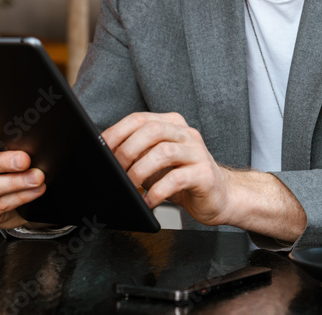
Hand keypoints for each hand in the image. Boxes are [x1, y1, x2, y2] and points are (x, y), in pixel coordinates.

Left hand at [102, 112, 235, 226]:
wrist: (219, 197)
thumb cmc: (183, 178)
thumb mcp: (156, 162)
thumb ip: (138, 154)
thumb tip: (106, 157)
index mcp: (172, 124)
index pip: (140, 119)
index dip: (117, 132)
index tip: (101, 148)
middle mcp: (186, 134)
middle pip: (152, 130)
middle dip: (127, 150)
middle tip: (115, 170)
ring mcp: (197, 153)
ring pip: (164, 152)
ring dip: (140, 171)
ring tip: (130, 186)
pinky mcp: (205, 175)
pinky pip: (177, 179)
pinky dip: (157, 191)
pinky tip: (148, 201)